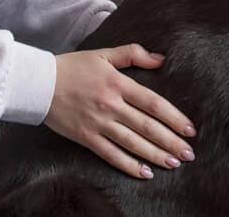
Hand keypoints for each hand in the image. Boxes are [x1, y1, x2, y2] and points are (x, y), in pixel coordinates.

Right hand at [45, 44, 197, 178]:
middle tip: (189, 153)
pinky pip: (110, 154)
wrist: (38, 83)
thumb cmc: (73, 66)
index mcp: (118, 84)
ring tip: (174, 163)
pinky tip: (144, 173)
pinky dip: (128, 165)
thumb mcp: (104, 54)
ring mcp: (98, 123)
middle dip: (170, 141)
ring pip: (132, 143)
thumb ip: (133, 54)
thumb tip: (161, 59)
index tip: (190, 129)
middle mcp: (111, 105)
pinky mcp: (85, 137)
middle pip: (147, 126)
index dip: (174, 117)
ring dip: (155, 155)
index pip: (153, 103)